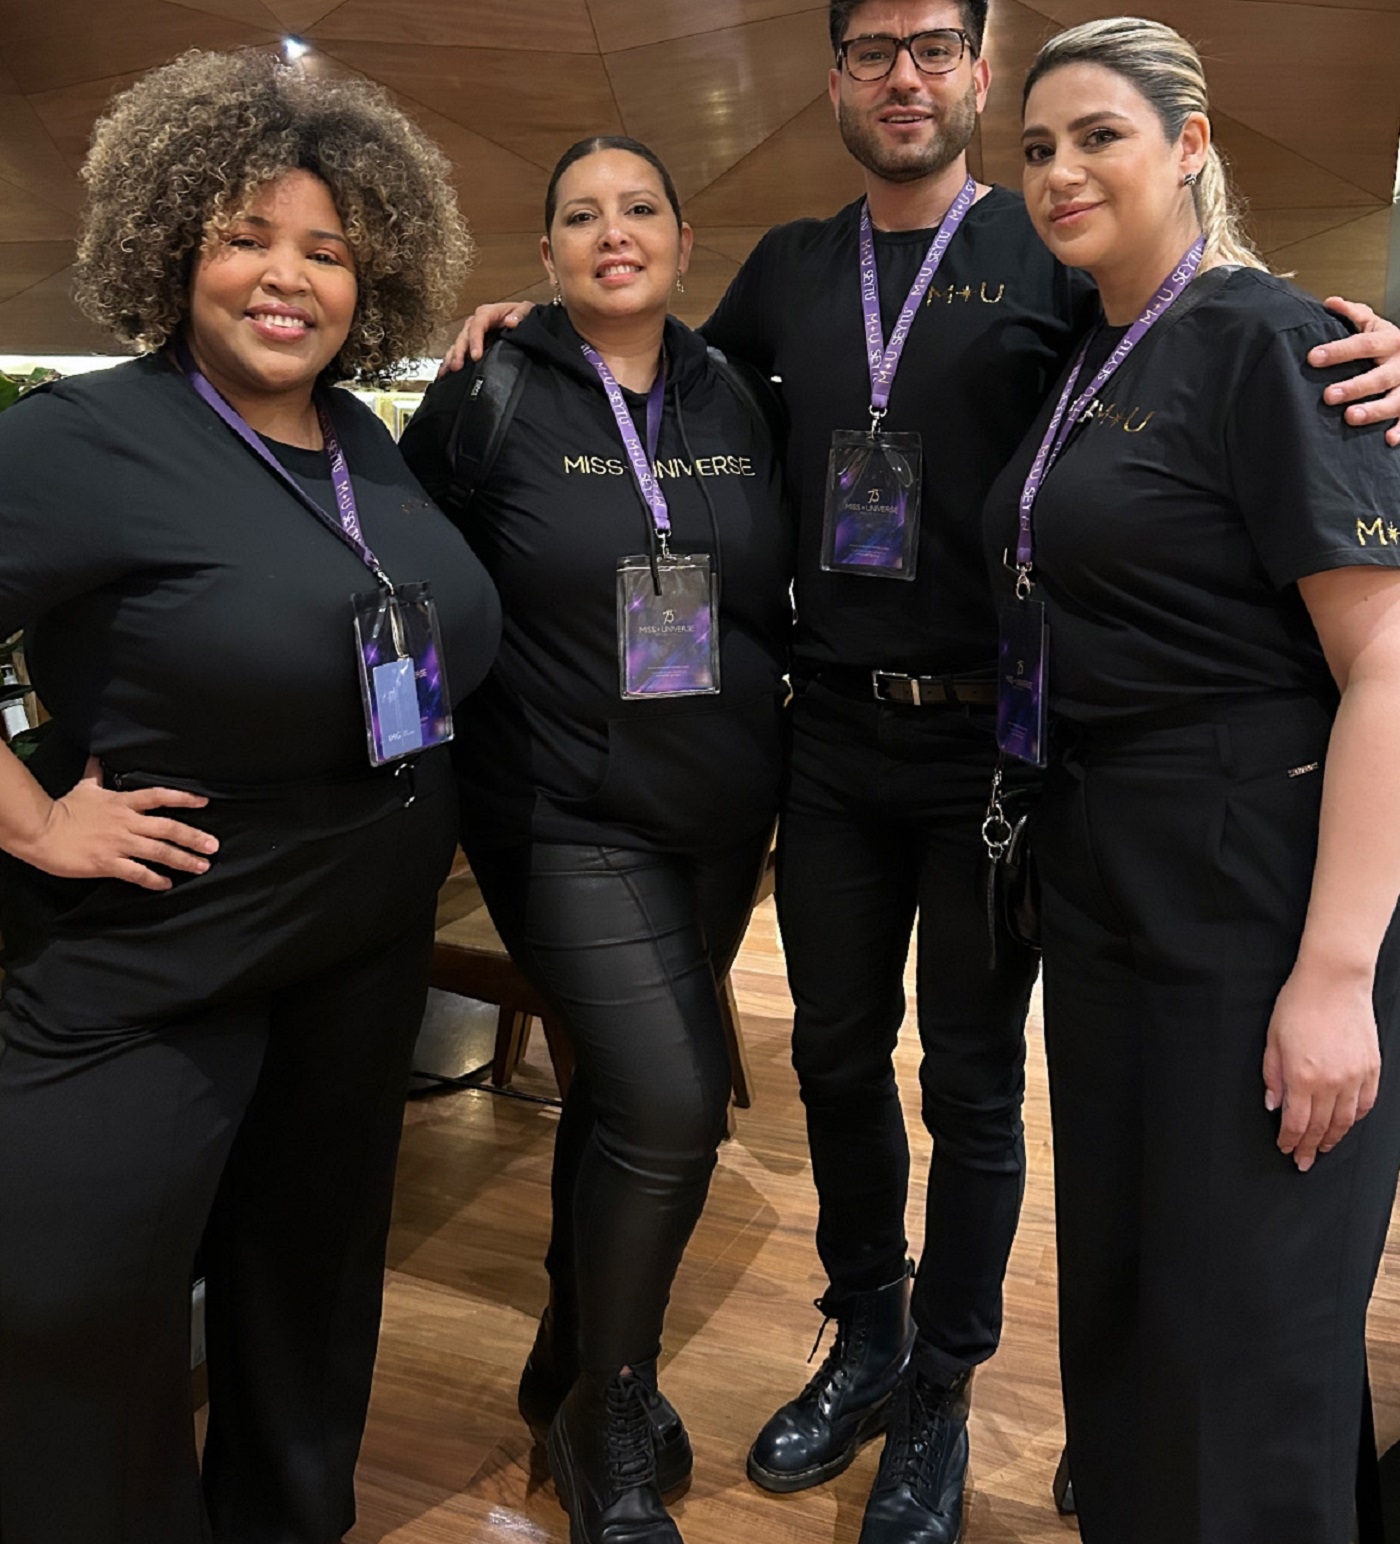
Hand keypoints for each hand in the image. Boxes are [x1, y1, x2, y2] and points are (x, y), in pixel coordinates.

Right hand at [14, 757, 218, 890]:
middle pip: (168, 827)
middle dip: (193, 837)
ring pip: (159, 851)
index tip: (205, 802)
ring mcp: (118, 843)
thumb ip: (97, 773)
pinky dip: (155, 879)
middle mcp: (126, 822)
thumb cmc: (63, 809)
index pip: (159, 796)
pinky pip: (138, 872)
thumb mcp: (85, 787)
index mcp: (122, 802)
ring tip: (202, 866)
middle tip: (214, 845)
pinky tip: (167, 884)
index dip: (184, 798)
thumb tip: (98, 756)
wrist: (41, 831)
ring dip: (183, 860)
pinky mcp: (108, 863)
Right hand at [440, 300, 535, 374]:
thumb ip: (520, 315)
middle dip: (459, 352)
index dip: (475, 340)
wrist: (522, 320)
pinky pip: (458, 351)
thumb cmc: (521, 314)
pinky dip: (450, 360)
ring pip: (458, 344)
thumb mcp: (525, 310)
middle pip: (464, 336)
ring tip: (448, 370)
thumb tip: (511, 321)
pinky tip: (445, 372)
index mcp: (488, 313)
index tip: (476, 355)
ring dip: (452, 357)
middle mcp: (477, 323)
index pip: (478, 325)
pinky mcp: (471, 343)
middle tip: (457, 366)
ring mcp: (472, 333)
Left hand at [1262, 964, 1380, 1171]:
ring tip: (1323, 1148)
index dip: (1290, 1140)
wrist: (1334, 981)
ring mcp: (1355, 1076)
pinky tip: (1346, 1124)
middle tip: (1303, 1162)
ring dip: (1333, 1138)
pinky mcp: (1371, 1068)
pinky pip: (1365, 1103)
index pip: (1296, 1122)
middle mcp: (1331, 1082)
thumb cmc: (1298, 1005)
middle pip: (1320, 1127)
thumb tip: (1273, 1105)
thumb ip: (1272, 1076)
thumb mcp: (1273, 1039)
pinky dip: (1355, 1118)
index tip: (1285, 1150)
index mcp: (1302, 1076)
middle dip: (1310, 1147)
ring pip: (1345, 1120)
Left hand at [1309, 299, 1399, 445]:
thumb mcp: (1377, 326)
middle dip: (1355, 386)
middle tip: (1328, 395)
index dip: (1339, 351)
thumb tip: (1330, 303)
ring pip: (1396, 400)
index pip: (1364, 344)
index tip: (1313, 357)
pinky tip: (1387, 439)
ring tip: (1350, 417)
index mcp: (1391, 341)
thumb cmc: (1392, 345)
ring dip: (1374, 410)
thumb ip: (1355, 316)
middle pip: (1379, 376)